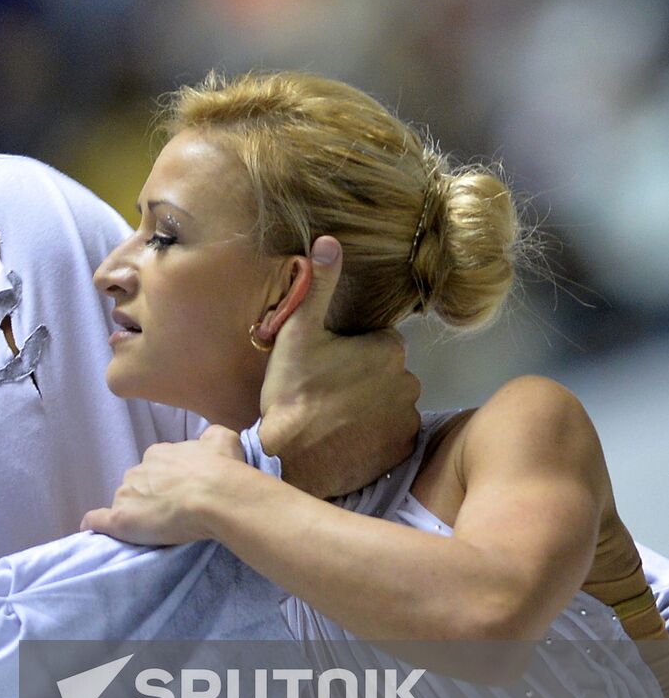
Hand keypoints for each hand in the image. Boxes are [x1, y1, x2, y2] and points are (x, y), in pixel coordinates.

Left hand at [81, 426, 249, 545]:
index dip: (166, 480)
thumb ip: (211, 438)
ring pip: (125, 502)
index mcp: (158, 453)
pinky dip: (94, 524)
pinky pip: (97, 520)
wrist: (216, 495)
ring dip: (136, 512)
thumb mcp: (223, 440)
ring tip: (157, 527)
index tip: (180, 491)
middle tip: (173, 510)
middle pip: (138, 484)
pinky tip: (92, 530)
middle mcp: (138, 470)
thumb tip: (207, 441)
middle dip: (150, 495)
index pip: (155, 466)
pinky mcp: (120, 518)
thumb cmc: (222, 469)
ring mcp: (126, 494)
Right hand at [259, 237, 419, 496]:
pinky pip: (391, 437)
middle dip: (363, 381)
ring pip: (390, 406)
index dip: (350, 354)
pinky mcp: (400, 452)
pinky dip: (374, 438)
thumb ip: (318, 286)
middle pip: (386, 375)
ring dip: (370, 410)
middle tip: (326, 394)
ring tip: (334, 420)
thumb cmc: (292, 391)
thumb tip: (329, 240)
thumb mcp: (298, 333)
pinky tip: (346, 440)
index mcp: (388, 350)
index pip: (377, 344)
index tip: (326, 367)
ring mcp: (406, 420)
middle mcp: (408, 383)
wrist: (290, 457)